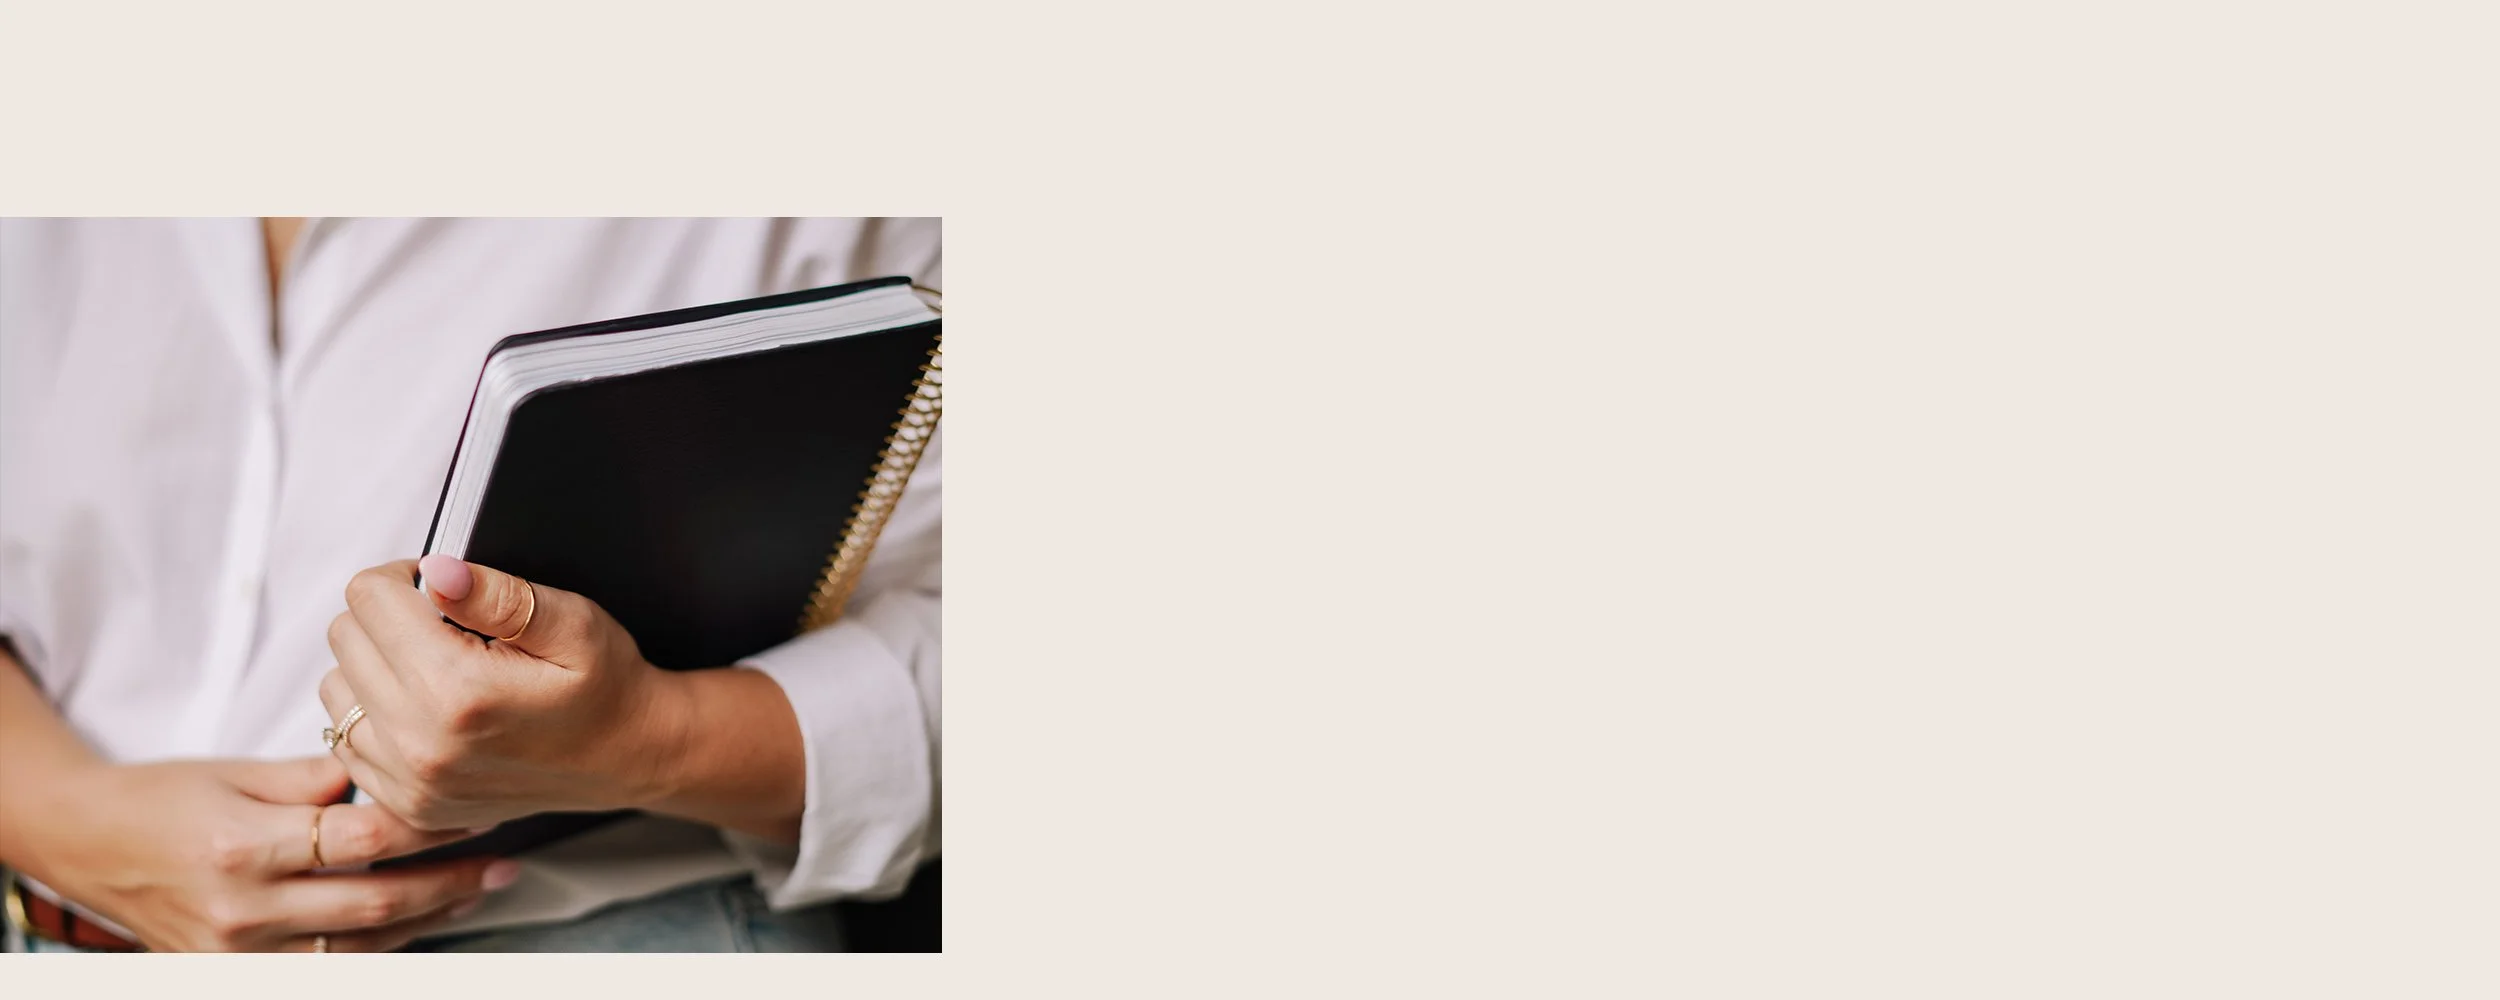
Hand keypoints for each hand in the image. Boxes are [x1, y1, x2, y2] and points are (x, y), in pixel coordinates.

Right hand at [16, 755, 514, 951]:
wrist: (87, 844)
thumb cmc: (164, 798)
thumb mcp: (237, 771)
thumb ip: (315, 778)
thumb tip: (387, 771)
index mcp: (244, 846)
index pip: (363, 840)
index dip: (430, 827)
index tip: (477, 809)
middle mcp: (244, 909)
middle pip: (374, 902)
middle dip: (451, 883)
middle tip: (504, 863)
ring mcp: (240, 954)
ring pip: (361, 948)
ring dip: (429, 921)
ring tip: (477, 891)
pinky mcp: (236, 976)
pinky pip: (329, 970)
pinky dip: (381, 949)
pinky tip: (420, 925)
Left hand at [319, 556, 686, 830]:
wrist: (627, 758)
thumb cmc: (604, 686)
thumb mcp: (572, 623)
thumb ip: (498, 594)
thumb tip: (436, 571)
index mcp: (458, 691)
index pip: (368, 598)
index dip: (404, 578)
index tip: (440, 590)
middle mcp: (421, 744)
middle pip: (345, 638)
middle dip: (387, 620)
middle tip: (444, 629)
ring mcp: (410, 782)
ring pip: (336, 689)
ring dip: (374, 668)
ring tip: (434, 671)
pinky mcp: (406, 804)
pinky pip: (346, 741)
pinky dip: (375, 717)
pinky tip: (425, 711)